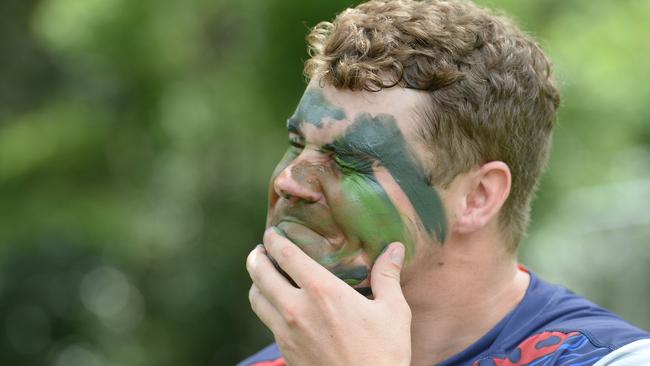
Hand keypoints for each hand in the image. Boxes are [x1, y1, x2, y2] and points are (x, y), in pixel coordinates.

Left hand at [246, 227, 411, 365]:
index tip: (271, 232)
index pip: (285, 255)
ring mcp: (286, 332)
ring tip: (263, 274)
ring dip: (256, 282)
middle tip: (261, 249)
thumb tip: (394, 248)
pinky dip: (265, 305)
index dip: (274, 239)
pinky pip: (265, 320)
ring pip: (256, 298)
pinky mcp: (285, 351)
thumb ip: (387, 276)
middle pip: (260, 273)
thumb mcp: (393, 311)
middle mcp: (296, 308)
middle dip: (256, 257)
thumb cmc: (383, 353)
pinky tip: (277, 304)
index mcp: (322, 291)